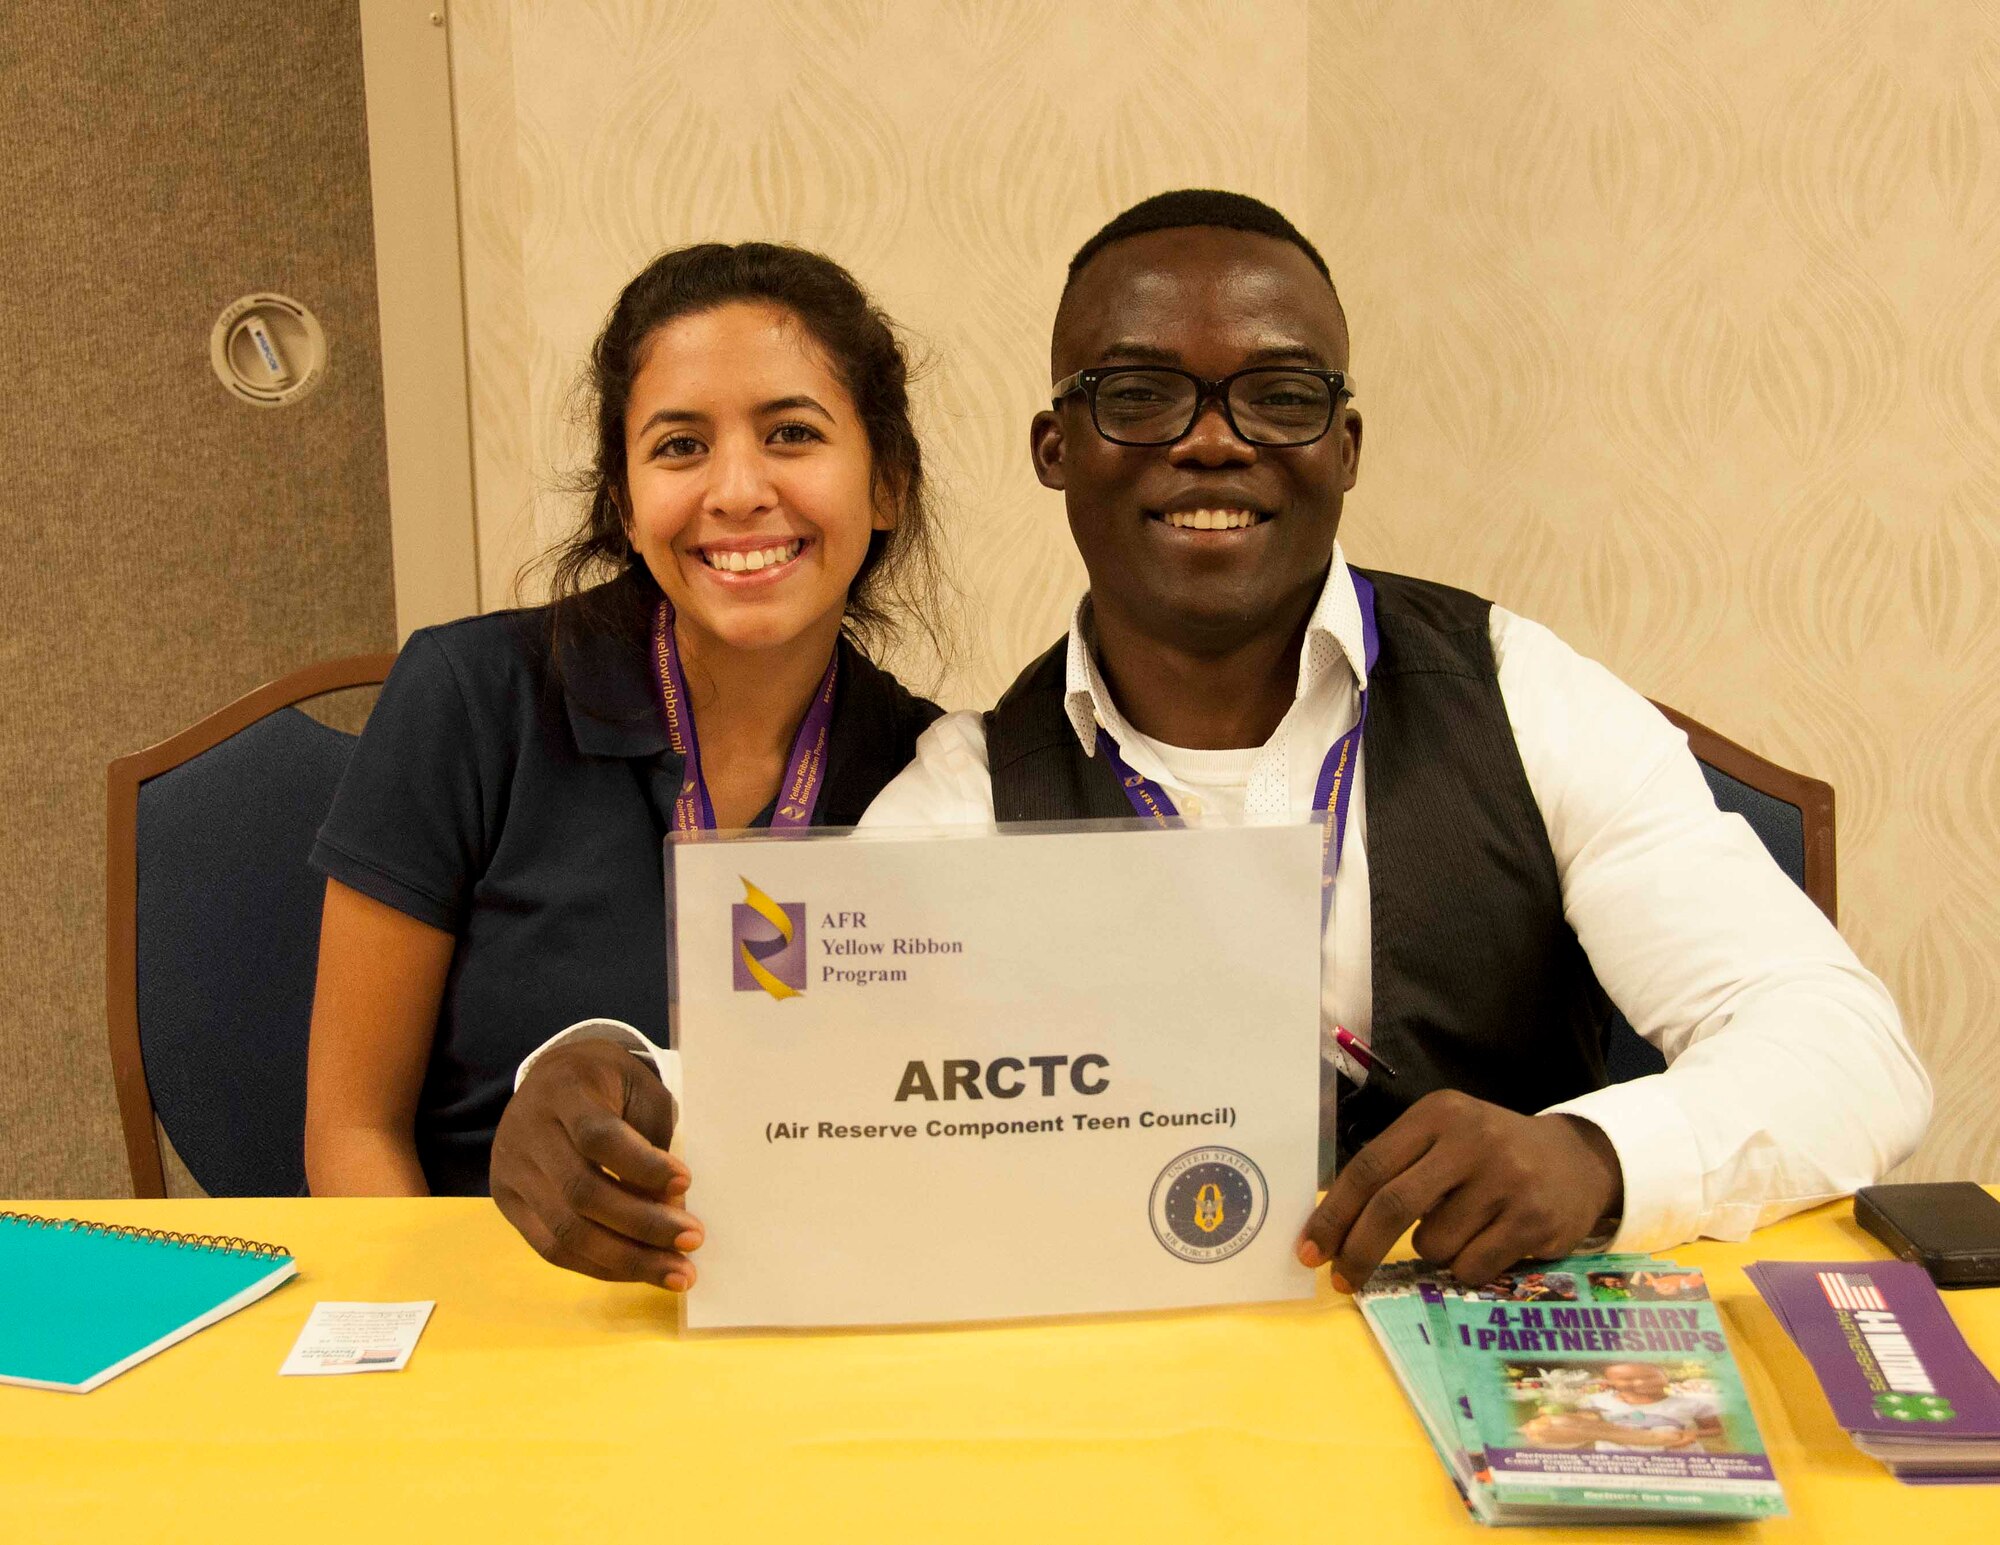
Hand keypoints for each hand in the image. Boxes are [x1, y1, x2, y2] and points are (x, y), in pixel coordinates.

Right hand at [491, 1039, 703, 1288]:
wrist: (552, 1078)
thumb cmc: (609, 1085)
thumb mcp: (639, 1090)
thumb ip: (653, 1142)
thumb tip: (670, 1210)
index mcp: (563, 1092)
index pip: (597, 1137)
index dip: (643, 1165)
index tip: (686, 1181)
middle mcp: (527, 1133)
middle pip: (580, 1192)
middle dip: (643, 1225)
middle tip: (693, 1240)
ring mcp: (511, 1173)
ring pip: (564, 1232)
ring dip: (626, 1260)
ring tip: (676, 1272)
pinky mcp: (509, 1205)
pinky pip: (551, 1249)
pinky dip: (600, 1266)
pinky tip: (639, 1270)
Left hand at [1295, 1090, 1620, 1288]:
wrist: (1577, 1161)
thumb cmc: (1490, 1155)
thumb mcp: (1444, 1139)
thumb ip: (1397, 1169)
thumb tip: (1333, 1228)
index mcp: (1437, 1114)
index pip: (1369, 1167)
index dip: (1334, 1213)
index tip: (1310, 1250)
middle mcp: (1470, 1139)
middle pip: (1392, 1205)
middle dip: (1358, 1250)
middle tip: (1341, 1279)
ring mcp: (1505, 1179)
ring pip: (1433, 1243)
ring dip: (1432, 1252)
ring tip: (1463, 1228)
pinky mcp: (1532, 1219)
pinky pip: (1471, 1265)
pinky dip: (1466, 1267)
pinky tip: (1490, 1242)